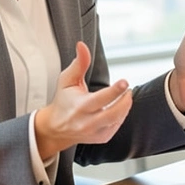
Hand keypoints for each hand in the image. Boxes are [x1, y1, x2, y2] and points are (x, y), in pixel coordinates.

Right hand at [34, 42, 132, 157]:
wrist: (56, 128)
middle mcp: (86, 122)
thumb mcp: (67, 80)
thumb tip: (82, 45)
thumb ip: (78, 63)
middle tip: (128, 89)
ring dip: (125, 107)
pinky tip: (119, 107)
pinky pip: (117, 126)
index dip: (115, 91)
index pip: (100, 99)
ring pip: (117, 120)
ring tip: (126, 96)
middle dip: (125, 100)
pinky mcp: (101, 138)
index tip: (125, 83)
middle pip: (113, 113)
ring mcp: (94, 132)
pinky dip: (121, 115)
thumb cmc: (63, 101)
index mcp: (79, 107)